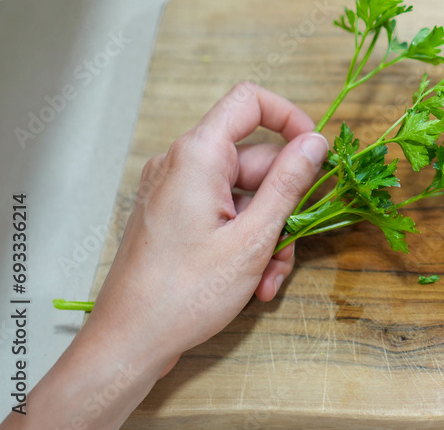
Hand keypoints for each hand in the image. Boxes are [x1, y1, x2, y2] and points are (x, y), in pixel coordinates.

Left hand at [1, 83, 327, 429]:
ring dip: (267, 232)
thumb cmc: (184, 294)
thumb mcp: (253, 238)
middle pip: (256, 160)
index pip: (250, 101)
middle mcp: (182, 164)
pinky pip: (223, 212)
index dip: (291, 118)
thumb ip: (288, 183)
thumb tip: (314, 143)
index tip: (316, 153)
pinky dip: (244, 240)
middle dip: (284, 203)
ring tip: (268, 276)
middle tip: (294, 245)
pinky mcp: (174, 216)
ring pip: (244, 194)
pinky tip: (252, 281)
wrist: (128, 342)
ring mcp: (175, 190)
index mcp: (198, 156)